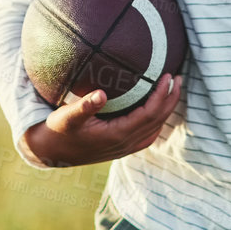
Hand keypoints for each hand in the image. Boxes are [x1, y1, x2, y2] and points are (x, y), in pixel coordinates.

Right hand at [22, 74, 181, 166]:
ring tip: (173, 89)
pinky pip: (147, 135)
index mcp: (116, 135)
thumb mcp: (67, 116)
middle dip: (171, 100)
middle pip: (157, 121)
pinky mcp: (121, 148)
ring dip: (167, 109)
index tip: (168, 76)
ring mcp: (124, 148)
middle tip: (179, 77)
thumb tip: (101, 94)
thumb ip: (84, 106)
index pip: (149, 114)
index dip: (162, 96)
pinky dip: (157, 121)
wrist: (51, 152)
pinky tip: (157, 109)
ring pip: (155, 129)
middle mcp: (125, 144)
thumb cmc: (59, 130)